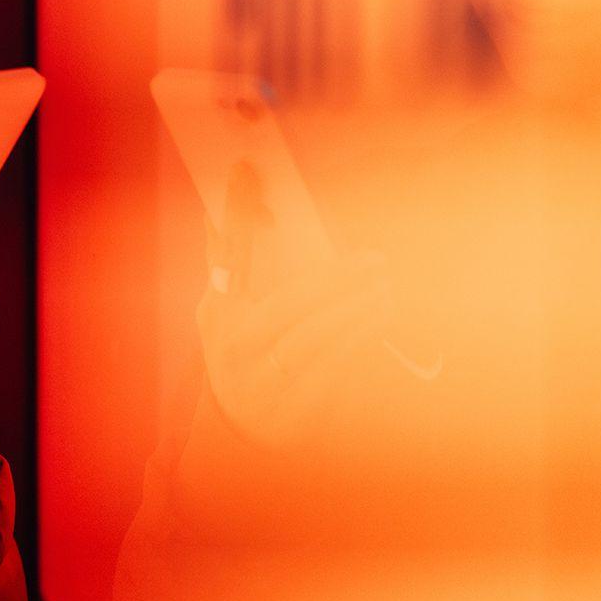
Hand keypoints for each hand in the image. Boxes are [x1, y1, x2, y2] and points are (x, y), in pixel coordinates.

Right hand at [196, 161, 398, 448]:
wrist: (244, 432)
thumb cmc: (243, 353)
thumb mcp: (225, 313)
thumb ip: (230, 265)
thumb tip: (226, 207)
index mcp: (216, 313)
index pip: (225, 254)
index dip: (235, 211)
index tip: (247, 168)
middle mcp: (233, 347)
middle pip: (287, 305)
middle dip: (334, 278)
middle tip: (373, 260)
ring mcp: (263, 380)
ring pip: (316, 336)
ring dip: (357, 308)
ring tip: (385, 285)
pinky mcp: (296, 406)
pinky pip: (336, 365)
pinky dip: (363, 336)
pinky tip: (382, 313)